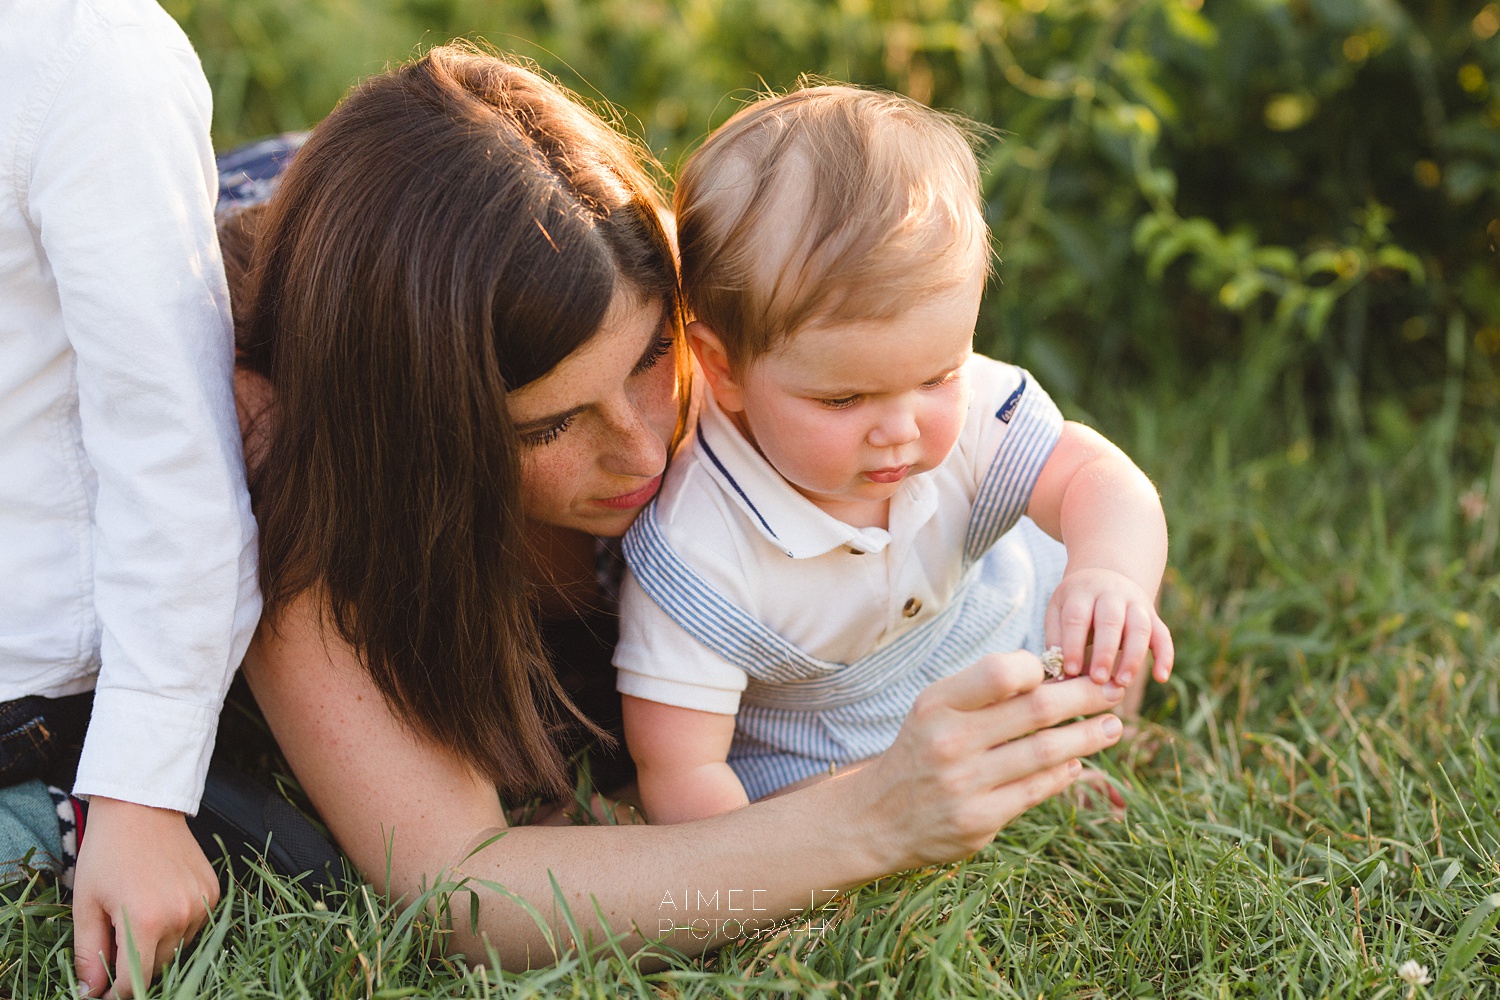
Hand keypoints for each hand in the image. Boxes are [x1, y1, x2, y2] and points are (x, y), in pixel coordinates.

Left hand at [72, 798, 218, 998]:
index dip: (115, 993)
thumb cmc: (108, 853)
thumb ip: (89, 952)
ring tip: (138, 914)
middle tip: (115, 942)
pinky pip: (195, 924)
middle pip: (158, 967)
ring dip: (158, 944)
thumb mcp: (87, 904)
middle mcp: (180, 916)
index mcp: (145, 921)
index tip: (103, 991)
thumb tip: (90, 991)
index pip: (133, 982)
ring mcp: (201, 903)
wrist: (142, 808)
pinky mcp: (213, 892)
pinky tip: (160, 901)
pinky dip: (177, 924)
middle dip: (135, 965)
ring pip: (178, 947)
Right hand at [847, 650, 1126, 871]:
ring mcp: (965, 784)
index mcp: (937, 704)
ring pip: (1047, 752)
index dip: (1039, 668)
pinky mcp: (978, 820)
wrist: (876, 817)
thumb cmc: (921, 750)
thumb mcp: (935, 710)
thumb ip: (983, 693)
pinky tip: (1077, 763)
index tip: (1063, 669)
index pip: (1001, 672)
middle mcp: (949, 741)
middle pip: (1036, 710)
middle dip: (1085, 696)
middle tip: (1114, 690)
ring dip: (1088, 737)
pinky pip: (1036, 790)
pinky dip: (1063, 774)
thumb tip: (1053, 676)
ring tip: (1113, 727)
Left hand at [1045, 567, 1173, 686]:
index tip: (1070, 671)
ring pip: (1140, 627)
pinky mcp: (1153, 615)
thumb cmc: (1075, 604)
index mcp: (1082, 592)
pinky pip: (1163, 634)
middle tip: (1098, 679)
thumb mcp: (1058, 611)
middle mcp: (1111, 594)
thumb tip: (1060, 674)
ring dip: (1133, 657)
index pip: (1077, 617)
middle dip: (1105, 652)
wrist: (1105, 577)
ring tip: (1122, 683)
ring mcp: (1135, 603)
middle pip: (1110, 621)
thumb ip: (1057, 639)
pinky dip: (1165, 656)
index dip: (1073, 645)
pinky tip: (1161, 677)